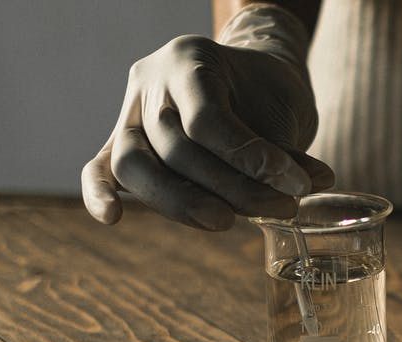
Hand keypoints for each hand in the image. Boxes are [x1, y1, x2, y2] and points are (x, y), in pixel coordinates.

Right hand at [81, 6, 332, 228]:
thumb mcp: (281, 109)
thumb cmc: (263, 95)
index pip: (208, 119)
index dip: (250, 158)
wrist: (244, 84)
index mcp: (190, 59)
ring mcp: (128, 114)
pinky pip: (98, 168)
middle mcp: (151, 83)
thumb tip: (303, 187)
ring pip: (134, 164)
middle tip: (277, 210)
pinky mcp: (118, 144)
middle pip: (173, 147)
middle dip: (229, 188)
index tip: (296, 185)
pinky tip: (113, 217)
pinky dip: (99, 194)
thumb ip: (283, 151)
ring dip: (181, 203)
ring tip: (227, 223)